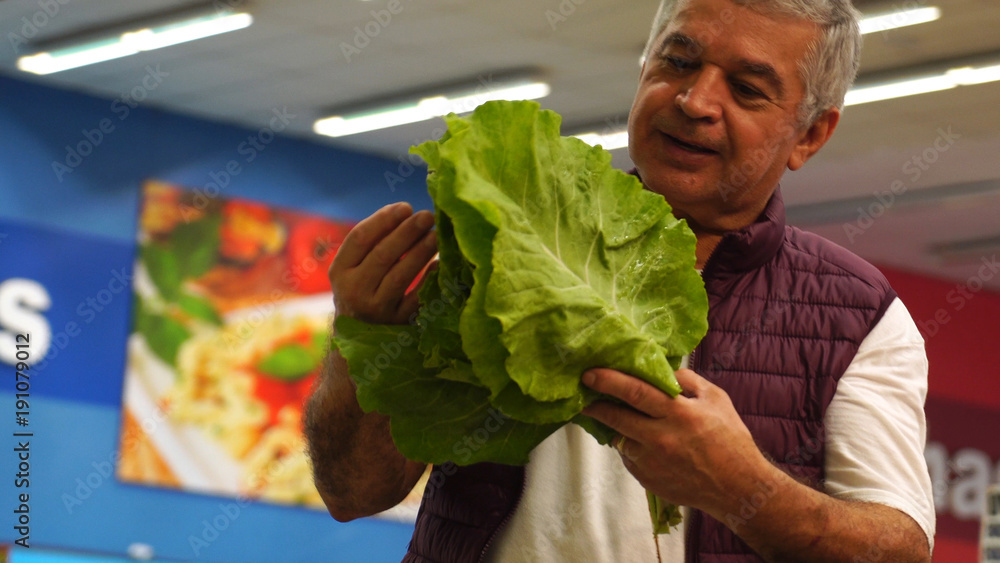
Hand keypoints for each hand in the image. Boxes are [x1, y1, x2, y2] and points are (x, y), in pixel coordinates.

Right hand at [329, 202, 436, 324]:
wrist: (361, 336)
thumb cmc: (363, 289)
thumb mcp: (354, 268)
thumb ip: (373, 242)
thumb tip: (406, 212)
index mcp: (340, 270)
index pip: (359, 238)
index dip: (383, 219)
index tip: (405, 207)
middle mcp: (353, 290)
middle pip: (382, 255)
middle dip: (407, 232)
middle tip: (427, 216)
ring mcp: (375, 309)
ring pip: (400, 276)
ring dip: (421, 252)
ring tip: (436, 235)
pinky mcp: (396, 323)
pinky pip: (416, 298)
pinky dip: (428, 279)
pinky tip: (439, 263)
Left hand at [581, 368, 769, 514]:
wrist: (738, 488)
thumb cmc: (730, 439)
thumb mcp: (716, 399)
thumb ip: (688, 381)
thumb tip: (663, 370)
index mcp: (679, 414)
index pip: (635, 391)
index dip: (609, 381)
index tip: (590, 374)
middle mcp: (661, 438)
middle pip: (617, 417)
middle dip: (595, 405)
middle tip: (585, 395)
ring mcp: (652, 462)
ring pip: (620, 438)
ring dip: (615, 427)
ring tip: (618, 419)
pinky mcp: (647, 479)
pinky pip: (629, 458)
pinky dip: (631, 448)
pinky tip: (644, 444)